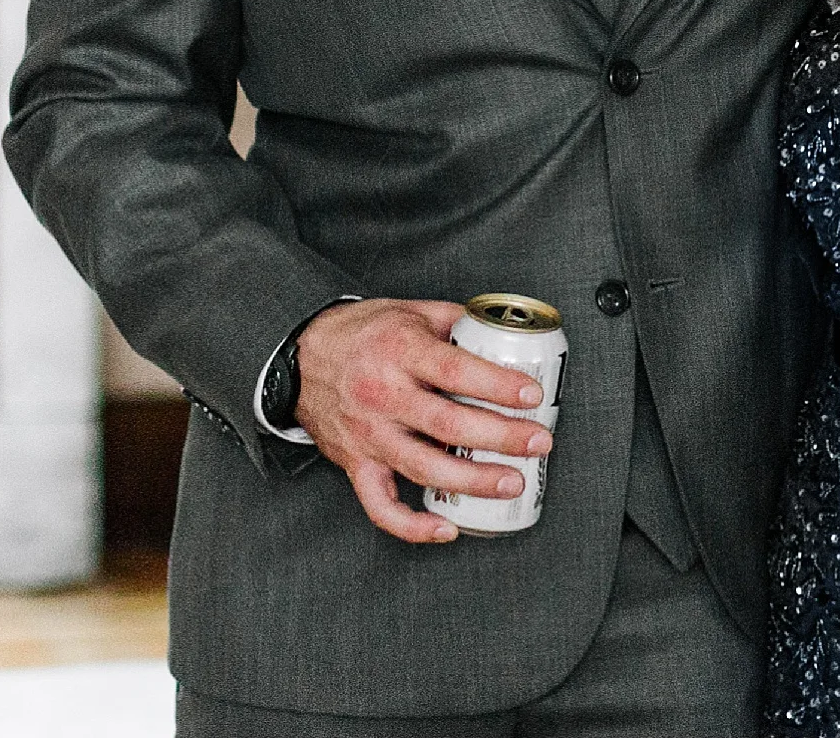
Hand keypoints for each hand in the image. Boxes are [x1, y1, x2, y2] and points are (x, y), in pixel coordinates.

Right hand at [295, 298, 552, 544]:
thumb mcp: (410, 310)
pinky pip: (380, 507)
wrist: (301, 356)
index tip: (532, 395)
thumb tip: (504, 333)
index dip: (499, 386)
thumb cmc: (362, 333)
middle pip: (449, 425)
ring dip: (473, 482)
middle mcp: (384, 395)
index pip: (457, 371)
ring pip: (424, 468)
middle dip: (501, 438)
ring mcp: (369, 435)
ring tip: (511, 482)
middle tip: (539, 442)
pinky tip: (447, 529)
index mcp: (401, 351)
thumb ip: (456, 321)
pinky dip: (413, 526)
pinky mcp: (355, 464)